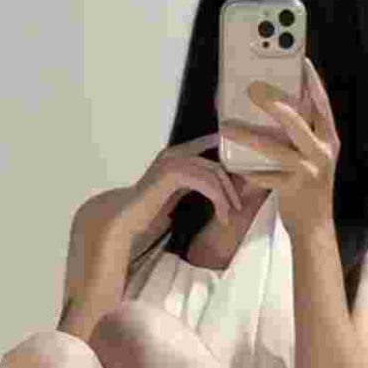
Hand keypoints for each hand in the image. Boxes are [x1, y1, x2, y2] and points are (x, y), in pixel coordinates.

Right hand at [116, 132, 243, 249]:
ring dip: (225, 197)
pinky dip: (218, 200)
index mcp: (176, 155)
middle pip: (216, 164)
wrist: (126, 219)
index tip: (241, 183)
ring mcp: (172, 162)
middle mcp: (175, 154)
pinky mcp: (172, 174)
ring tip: (227, 216)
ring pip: (213, 174)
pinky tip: (221, 216)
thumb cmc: (149, 210)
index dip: (229, 165)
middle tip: (237, 207)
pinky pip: (206, 183)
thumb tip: (220, 187)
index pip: (211, 149)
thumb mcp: (178, 192)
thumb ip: (194, 183)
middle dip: (231, 187)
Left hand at [219, 56, 339, 241]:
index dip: (312, 82)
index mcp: (329, 139)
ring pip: (276, 148)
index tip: (302, 61)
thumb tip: (276, 105)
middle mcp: (323, 151)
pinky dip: (247, 169)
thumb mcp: (312, 155)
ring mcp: (309, 170)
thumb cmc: (308, 185)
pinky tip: (231, 162)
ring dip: (248, 136)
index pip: (322, 104)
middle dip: (273, 102)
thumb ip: (302, 133)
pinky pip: (265, 175)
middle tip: (251, 88)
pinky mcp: (294, 188)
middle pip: (297, 121)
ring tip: (227, 126)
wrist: (315, 226)